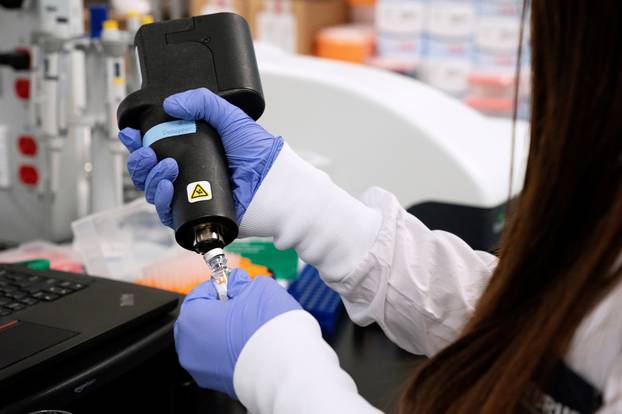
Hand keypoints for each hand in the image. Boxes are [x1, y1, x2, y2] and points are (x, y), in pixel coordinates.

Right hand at [118, 88, 282, 226]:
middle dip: (140, 161)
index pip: (157, 147)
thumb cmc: (260, 155)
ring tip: (166, 168)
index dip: (139, 141)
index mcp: (193, 151)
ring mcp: (191, 196)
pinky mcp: (195, 216)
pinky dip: (161, 200)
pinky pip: (167, 213)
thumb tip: (171, 104)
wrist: (276, 184)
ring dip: (150, 179)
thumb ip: (203, 102)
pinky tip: (166, 188)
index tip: (130, 133)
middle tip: (148, 153)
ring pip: (153, 192)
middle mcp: (189, 174)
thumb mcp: (231, 117)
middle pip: (148, 171)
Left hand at [174, 269, 300, 398]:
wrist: (286, 371)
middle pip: (202, 318)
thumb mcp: (258, 287)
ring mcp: (201, 369)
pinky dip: (233, 351)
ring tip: (252, 328)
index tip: (236, 287)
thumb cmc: (269, 330)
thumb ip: (240, 282)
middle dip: (222, 310)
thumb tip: (236, 283)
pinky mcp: (217, 384)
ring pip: (211, 341)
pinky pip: (220, 359)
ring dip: (227, 331)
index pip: (201, 292)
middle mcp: (189, 346)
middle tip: (247, 306)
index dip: (222, 286)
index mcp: (192, 318)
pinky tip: (253, 346)